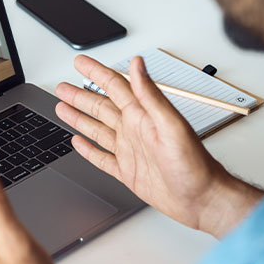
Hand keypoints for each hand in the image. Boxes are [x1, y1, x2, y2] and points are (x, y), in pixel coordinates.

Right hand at [55, 55, 263, 238]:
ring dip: (80, 117)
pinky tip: (78, 142)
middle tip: (62, 86)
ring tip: (62, 107)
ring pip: (97, 128)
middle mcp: (134, 129)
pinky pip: (102, 157)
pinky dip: (88, 149)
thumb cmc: (194, 165)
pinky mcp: (127, 171)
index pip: (114, 86)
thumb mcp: (171, 125)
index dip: (96, 73)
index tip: (81, 63)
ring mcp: (129, 150)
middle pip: (100, 106)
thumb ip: (150, 94)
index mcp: (143, 115)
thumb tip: (138, 65)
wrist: (201, 200)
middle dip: (80, 95)